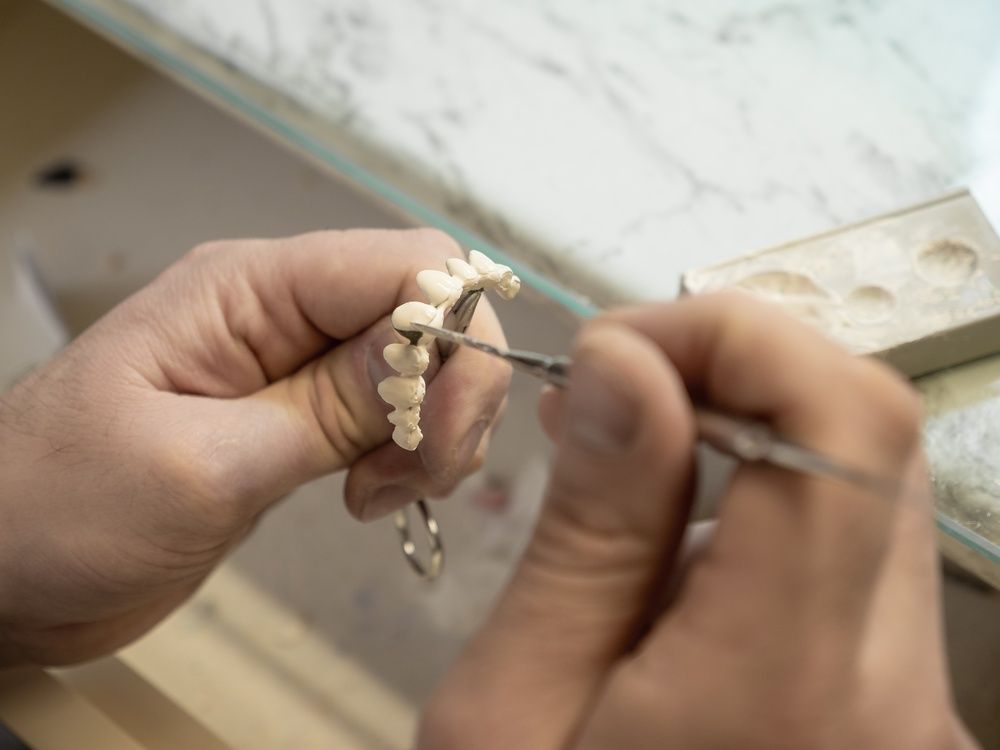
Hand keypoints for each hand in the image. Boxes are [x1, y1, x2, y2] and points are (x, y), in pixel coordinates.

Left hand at [0, 229, 509, 663]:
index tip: (437, 432)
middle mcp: (280, 312)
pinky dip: (410, 453)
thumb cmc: (58, 510)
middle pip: (425, 311)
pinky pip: (390, 411)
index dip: (450, 336)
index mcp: (247, 289)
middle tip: (421, 471)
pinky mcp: (300, 415)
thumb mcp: (201, 466)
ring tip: (384, 491)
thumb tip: (430, 354)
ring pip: (419, 365)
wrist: (0, 574)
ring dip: (434, 429)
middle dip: (450, 392)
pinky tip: (371, 494)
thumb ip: (325, 409)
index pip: (402, 266)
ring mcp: (293, 364)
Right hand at [420, 295, 976, 749]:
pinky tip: (669, 531)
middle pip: (867, 436)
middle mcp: (894, 687)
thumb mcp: (514, 707)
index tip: (616, 350)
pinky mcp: (896, 709)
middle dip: (731, 370)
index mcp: (788, 682)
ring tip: (617, 453)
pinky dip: (763, 500)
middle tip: (604, 391)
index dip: (737, 333)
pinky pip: (848, 552)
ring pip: (861, 485)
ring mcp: (913, 704)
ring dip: (742, 430)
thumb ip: (591, 529)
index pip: (843, 417)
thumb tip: (627, 361)